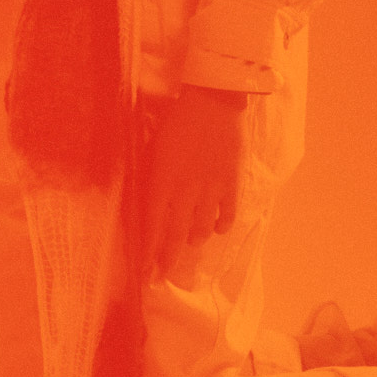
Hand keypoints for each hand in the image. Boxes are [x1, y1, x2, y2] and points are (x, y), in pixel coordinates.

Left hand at [141, 84, 245, 282]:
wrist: (214, 98)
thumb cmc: (176, 116)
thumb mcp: (152, 145)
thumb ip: (150, 176)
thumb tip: (146, 202)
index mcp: (162, 180)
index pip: (153, 226)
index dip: (148, 252)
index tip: (144, 274)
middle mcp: (185, 190)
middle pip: (175, 234)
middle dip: (167, 259)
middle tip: (161, 277)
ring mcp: (211, 188)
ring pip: (201, 227)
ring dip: (193, 239)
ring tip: (190, 243)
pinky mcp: (232, 181)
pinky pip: (228, 213)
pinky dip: (222, 224)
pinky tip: (217, 228)